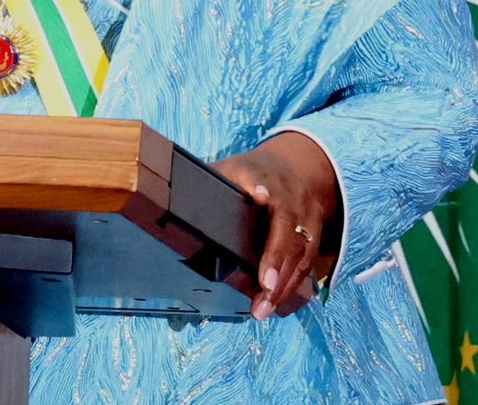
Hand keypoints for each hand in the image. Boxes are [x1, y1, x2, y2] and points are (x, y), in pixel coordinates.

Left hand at [213, 131, 340, 319]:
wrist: (299, 168)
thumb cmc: (252, 173)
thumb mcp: (229, 169)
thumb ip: (206, 182)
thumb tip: (163, 196)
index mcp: (261, 175)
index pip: (261, 180)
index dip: (260, 188)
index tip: (259, 195)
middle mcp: (289, 197)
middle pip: (287, 230)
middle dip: (276, 262)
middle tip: (262, 293)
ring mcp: (306, 217)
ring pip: (301, 253)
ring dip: (284, 285)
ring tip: (263, 310)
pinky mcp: (315, 236)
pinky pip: (307, 264)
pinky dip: (293, 287)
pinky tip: (277, 306)